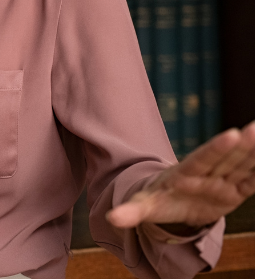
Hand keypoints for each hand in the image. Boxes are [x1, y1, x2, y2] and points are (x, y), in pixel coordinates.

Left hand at [107, 120, 254, 230]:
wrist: (169, 203)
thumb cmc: (156, 201)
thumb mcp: (143, 207)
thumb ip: (130, 212)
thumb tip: (112, 218)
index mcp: (184, 174)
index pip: (202, 158)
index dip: (216, 148)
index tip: (231, 134)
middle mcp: (206, 174)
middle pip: (225, 158)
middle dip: (242, 145)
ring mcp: (221, 181)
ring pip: (240, 166)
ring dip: (254, 152)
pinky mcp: (233, 192)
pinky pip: (250, 182)